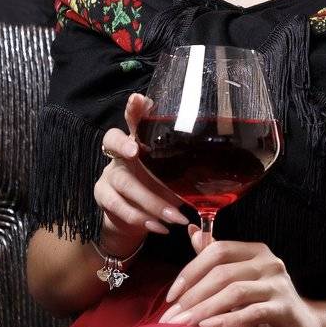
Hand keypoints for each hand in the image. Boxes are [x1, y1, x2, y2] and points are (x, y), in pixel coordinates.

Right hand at [94, 92, 190, 251]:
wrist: (138, 220)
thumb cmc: (161, 189)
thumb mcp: (176, 175)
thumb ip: (188, 168)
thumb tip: (222, 169)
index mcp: (139, 141)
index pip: (134, 118)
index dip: (134, 109)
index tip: (138, 99)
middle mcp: (120, 153)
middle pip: (112, 140)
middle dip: (123, 144)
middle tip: (135, 150)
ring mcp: (109, 174)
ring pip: (122, 182)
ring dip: (149, 201)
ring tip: (173, 215)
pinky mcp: (103, 196)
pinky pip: (118, 206)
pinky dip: (140, 218)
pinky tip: (159, 226)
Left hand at [159, 232, 323, 326]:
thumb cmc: (264, 303)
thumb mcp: (239, 279)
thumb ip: (216, 259)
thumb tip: (193, 231)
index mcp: (255, 251)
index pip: (217, 250)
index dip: (190, 271)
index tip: (171, 296)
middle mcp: (269, 262)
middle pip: (222, 272)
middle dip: (192, 296)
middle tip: (171, 318)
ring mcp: (279, 284)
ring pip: (234, 292)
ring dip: (205, 309)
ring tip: (184, 325)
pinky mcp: (285, 308)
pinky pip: (251, 312)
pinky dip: (227, 319)